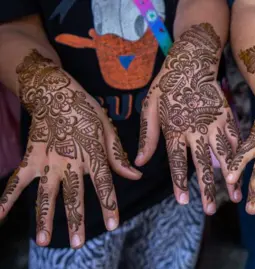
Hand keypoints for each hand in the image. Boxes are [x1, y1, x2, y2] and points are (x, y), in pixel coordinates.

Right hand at [0, 50, 141, 247]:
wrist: (54, 91)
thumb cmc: (85, 110)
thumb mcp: (107, 129)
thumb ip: (118, 156)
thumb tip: (136, 175)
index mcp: (92, 153)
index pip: (103, 184)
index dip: (108, 204)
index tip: (112, 225)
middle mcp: (70, 161)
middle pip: (73, 195)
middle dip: (76, 220)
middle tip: (78, 243)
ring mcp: (47, 161)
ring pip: (46, 194)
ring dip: (45, 217)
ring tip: (43, 240)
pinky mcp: (30, 158)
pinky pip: (17, 181)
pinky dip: (6, 199)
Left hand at [135, 23, 241, 214]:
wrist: (192, 62)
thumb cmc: (167, 85)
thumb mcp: (149, 106)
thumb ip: (148, 136)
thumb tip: (140, 162)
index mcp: (175, 129)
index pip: (177, 162)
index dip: (180, 182)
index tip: (184, 201)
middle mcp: (195, 130)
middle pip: (202, 164)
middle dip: (207, 188)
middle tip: (211, 209)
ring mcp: (213, 124)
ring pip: (223, 155)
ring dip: (229, 177)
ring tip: (234, 196)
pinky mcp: (226, 116)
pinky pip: (234, 138)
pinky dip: (238, 155)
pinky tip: (243, 169)